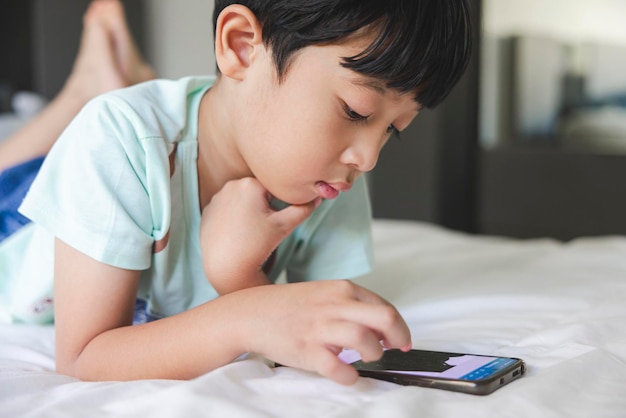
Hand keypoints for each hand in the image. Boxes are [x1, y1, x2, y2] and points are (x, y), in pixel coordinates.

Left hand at [200, 177, 319, 293]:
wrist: (226, 267)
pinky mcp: (208, 210)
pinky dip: (234, 216)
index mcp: (250, 184)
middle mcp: (231, 185)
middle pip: (257, 191)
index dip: (281, 202)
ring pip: (242, 199)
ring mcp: (217, 198)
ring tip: (250, 230)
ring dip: (249, 209)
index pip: (274, 187)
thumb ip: (303, 208)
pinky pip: (227, 208)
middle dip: (265, 204)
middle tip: (265, 225)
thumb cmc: (257, 245)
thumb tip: (318, 197)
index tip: (278, 217)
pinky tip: (237, 232)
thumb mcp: (284, 226)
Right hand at [228, 280, 411, 384]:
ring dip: (374, 354)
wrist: (251, 313)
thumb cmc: (290, 306)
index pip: (386, 306)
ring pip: (365, 340)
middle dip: (398, 338)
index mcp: (342, 290)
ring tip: (366, 359)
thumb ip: (351, 305)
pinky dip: (349, 376)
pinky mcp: (307, 350)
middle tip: (396, 350)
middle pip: (385, 318)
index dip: (400, 327)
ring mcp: (321, 328)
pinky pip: (338, 368)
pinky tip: (347, 374)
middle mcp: (335, 305)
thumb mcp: (324, 294)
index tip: (401, 341)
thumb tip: (381, 329)